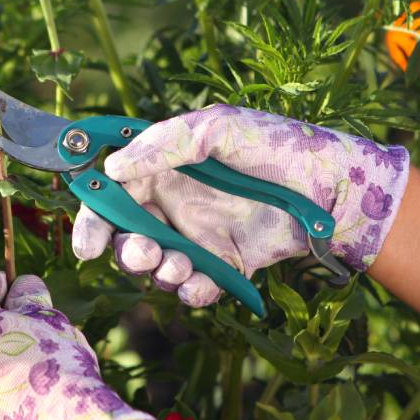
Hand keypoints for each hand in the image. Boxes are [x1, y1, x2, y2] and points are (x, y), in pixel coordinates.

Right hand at [71, 104, 409, 306]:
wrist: (331, 186)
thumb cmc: (274, 145)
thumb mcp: (217, 128)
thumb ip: (164, 144)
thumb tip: (113, 170)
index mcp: (165, 171)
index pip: (114, 198)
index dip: (94, 222)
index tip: (88, 246)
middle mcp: (176, 206)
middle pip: (128, 239)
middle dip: (128, 252)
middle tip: (145, 253)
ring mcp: (200, 238)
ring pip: (159, 268)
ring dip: (160, 272)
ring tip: (179, 263)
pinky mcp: (226, 266)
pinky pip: (197, 288)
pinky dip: (193, 291)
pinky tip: (202, 282)